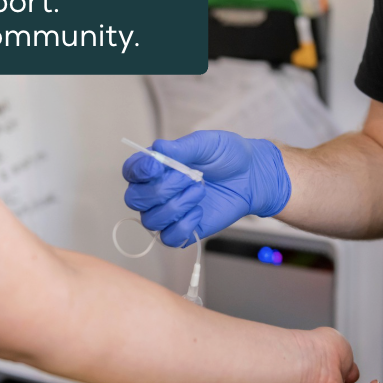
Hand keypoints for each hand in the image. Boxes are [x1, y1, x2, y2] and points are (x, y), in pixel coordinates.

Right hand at [121, 131, 291, 246]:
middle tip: (190, 177)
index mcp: (155, 166)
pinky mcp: (183, 230)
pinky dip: (183, 226)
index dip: (140, 171)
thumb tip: (158, 148)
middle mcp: (155, 190)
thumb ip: (181, 148)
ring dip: (176, 207)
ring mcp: (167, 212)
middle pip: (135, 199)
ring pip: (150, 221)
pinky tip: (199, 211)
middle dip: (162, 190)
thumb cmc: (226, 156)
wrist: (252, 177)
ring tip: (200, 191)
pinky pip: (169, 238)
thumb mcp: (206, 143)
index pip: (131, 172)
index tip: (159, 166)